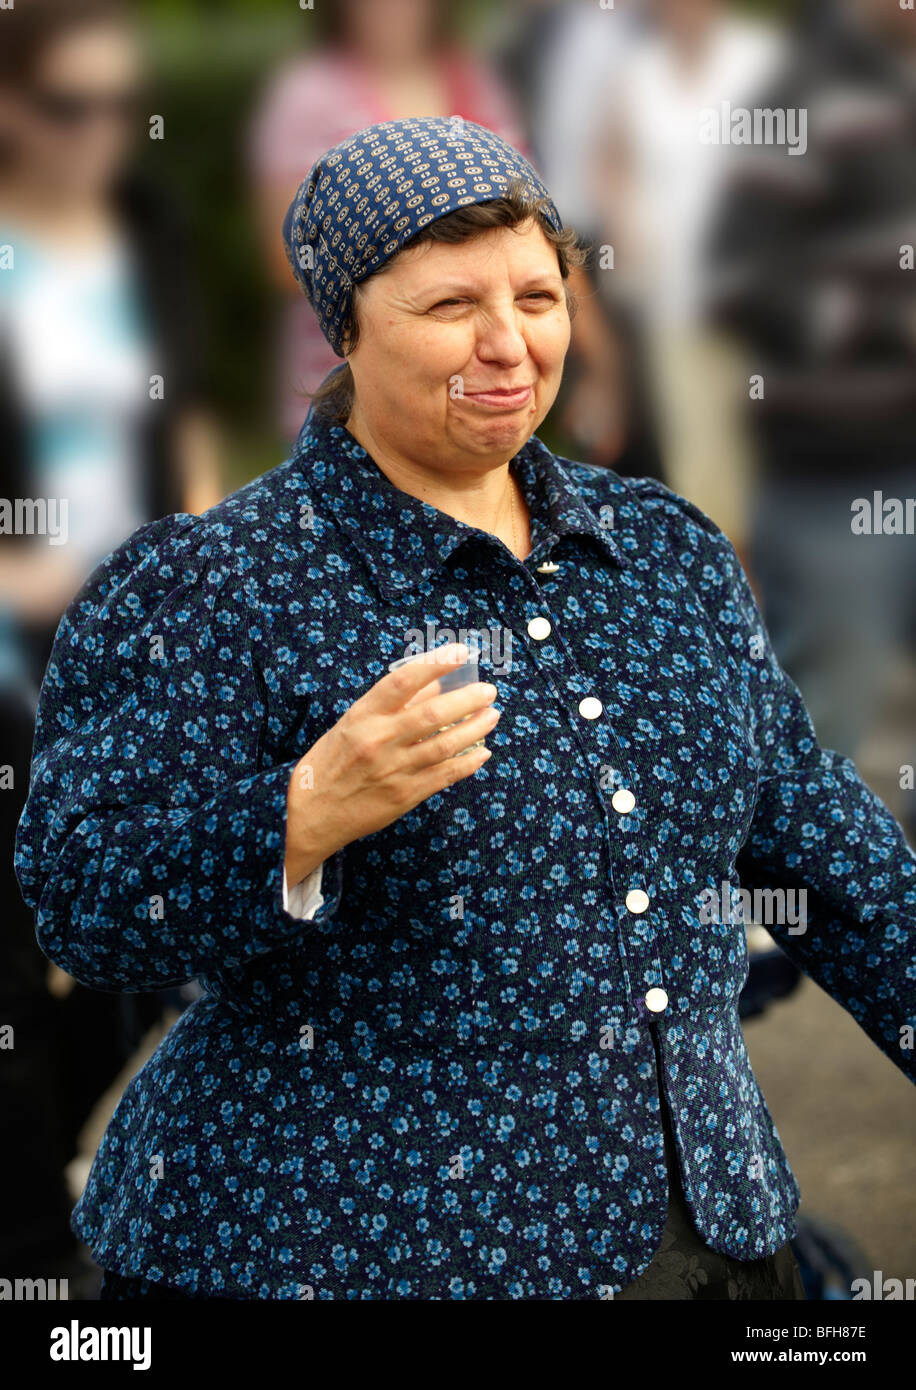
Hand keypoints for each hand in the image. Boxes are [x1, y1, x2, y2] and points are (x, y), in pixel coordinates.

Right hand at [284, 643, 499, 884]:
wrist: (311, 814)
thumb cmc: (330, 762)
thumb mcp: (351, 724)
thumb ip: (390, 706)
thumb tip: (432, 685)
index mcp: (362, 716)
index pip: (403, 681)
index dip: (435, 664)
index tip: (462, 651)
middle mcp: (379, 740)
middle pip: (433, 714)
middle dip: (468, 699)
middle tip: (488, 690)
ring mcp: (394, 770)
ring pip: (445, 745)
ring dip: (475, 729)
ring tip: (492, 715)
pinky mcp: (405, 795)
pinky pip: (445, 776)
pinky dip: (468, 763)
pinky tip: (483, 752)